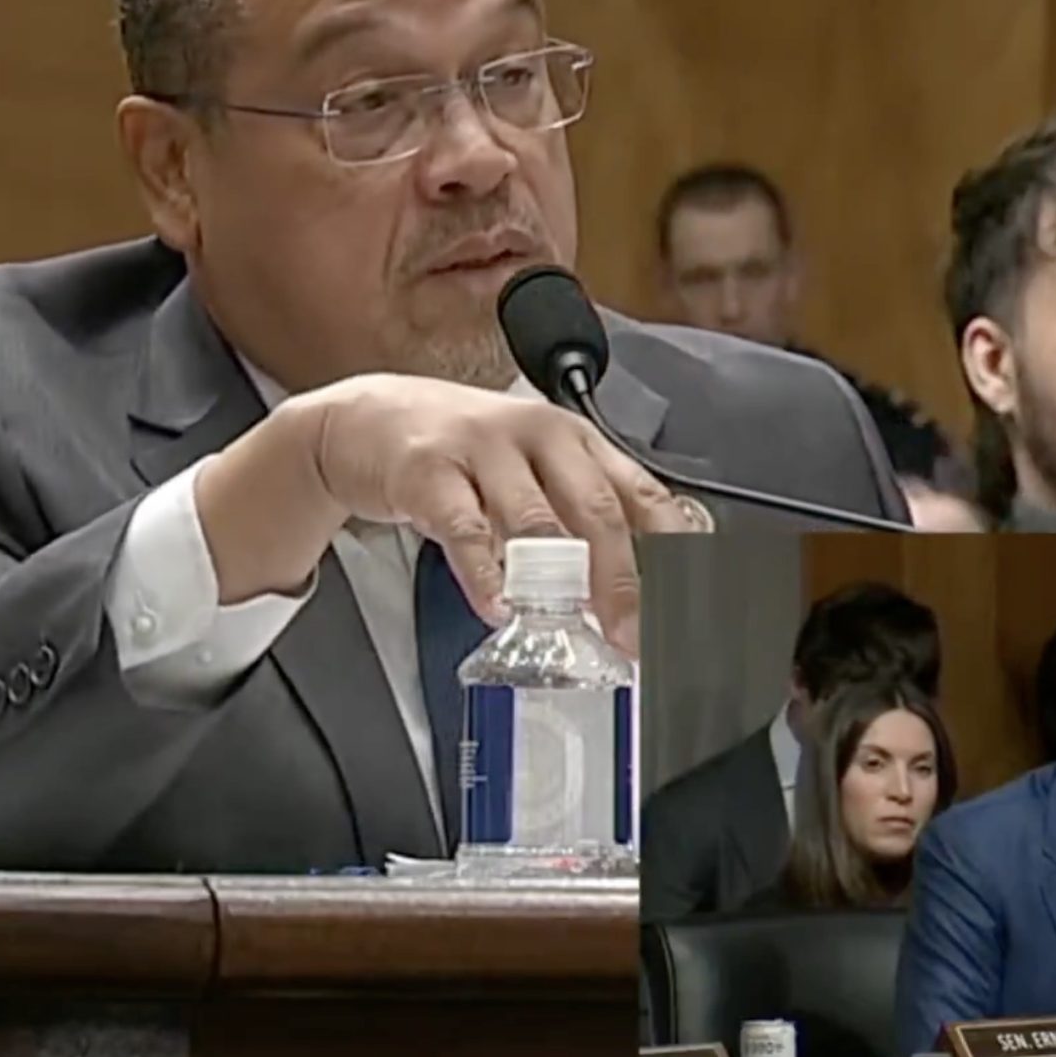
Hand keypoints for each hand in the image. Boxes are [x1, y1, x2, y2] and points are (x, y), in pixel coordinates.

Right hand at [298, 374, 698, 652]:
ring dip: (561, 584)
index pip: (640, 494)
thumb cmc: (463, 452)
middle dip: (623, 583)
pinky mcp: (430, 471)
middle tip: (632, 636)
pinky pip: (465, 530)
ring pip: (538, 521)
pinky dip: (486, 576)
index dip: (670, 553)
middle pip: (598, 511)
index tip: (684, 606)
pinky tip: (499, 606)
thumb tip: (631, 593)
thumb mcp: (533, 472)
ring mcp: (483, 449)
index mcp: (575, 439)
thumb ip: (578, 522)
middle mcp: (537, 436)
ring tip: (575, 628)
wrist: (371, 420)